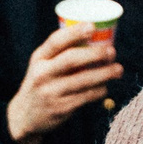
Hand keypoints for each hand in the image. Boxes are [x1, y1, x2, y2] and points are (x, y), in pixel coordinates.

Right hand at [5, 24, 122, 143]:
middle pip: (71, 59)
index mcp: (38, 59)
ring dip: (104, 74)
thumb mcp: (41, 66)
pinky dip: (99, 91)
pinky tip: (105, 87)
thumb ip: (59, 54)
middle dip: (94, 54)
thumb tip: (94, 39)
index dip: (74, 32)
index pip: (55, 42)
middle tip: (112, 51)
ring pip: (83, 80)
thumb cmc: (41, 84)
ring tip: (118, 69)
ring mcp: (51, 92)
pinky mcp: (61, 108)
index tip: (92, 26)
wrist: (25, 117)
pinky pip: (85, 97)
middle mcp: (42, 74)